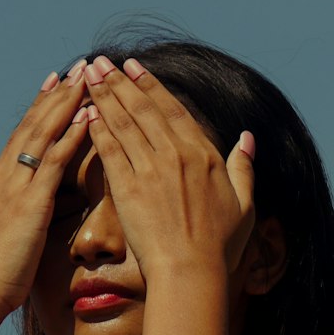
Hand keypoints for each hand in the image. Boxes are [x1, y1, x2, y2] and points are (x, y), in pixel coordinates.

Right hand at [0, 64, 92, 315]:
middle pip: (30, 127)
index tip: (53, 85)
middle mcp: (2, 179)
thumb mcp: (7, 239)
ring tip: (87, 79)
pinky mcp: (30, 203)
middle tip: (75, 69)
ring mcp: (14, 188)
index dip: (37, 110)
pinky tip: (88, 116)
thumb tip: (32, 216)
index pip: (19, 138)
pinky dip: (71, 136)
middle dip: (54, 96)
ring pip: (42, 135)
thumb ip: (19, 220)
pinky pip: (53, 161)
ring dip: (66, 104)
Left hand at [79, 55, 256, 280]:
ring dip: (103, 96)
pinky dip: (97, 128)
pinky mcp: (128, 188)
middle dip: (119, 81)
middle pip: (143, 108)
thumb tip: (248, 138)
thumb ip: (244, 167)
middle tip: (100, 61)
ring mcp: (151, 170)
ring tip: (87, 76)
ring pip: (124, 122)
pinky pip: (110, 150)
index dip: (150, 85)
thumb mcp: (245, 204)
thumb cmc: (220, 247)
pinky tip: (85, 113)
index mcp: (204, 154)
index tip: (133, 68)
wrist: (191, 273)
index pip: (173, 109)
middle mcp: (176, 155)